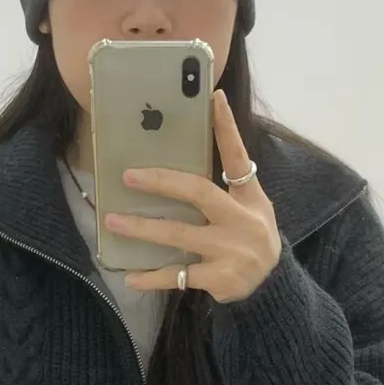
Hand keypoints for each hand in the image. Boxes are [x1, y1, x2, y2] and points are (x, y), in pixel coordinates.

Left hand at [105, 89, 281, 302]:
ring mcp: (230, 251)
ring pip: (178, 234)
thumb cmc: (250, 239)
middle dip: (161, 182)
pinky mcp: (219, 278)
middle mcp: (242, 221)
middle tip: (128, 176)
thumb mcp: (250, 210)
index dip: (226, 127)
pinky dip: (151, 278)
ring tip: (113, 221)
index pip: (237, 157)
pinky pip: (177, 276)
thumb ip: (223, 189)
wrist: (270, 287)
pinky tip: (130, 278)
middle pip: (198, 192)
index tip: (214, 97)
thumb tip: (176, 168)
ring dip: (142, 228)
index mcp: (249, 198)